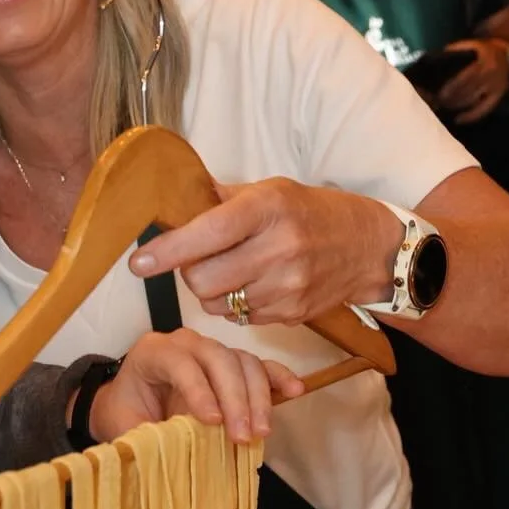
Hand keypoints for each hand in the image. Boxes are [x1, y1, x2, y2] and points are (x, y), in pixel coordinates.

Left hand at [91, 323, 301, 444]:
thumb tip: (165, 454)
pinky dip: (278, 377)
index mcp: (153, 352)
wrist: (131, 402)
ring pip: (243, 362)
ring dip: (257, 397)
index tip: (212, 422)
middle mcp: (186, 343)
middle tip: (242, 436)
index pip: (180, 362)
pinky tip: (295, 391)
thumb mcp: (124, 426)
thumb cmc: (127, 412)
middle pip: (218, 359)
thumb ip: (143, 436)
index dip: (198, 390)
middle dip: (234, 398)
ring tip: (261, 432)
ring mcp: (213, 351)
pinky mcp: (233, 365)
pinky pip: (260, 366)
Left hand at [126, 180, 401, 329]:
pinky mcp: (292, 314)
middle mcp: (279, 248)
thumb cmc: (311, 212)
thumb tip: (172, 200)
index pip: (206, 233)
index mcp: (267, 208)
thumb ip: (221, 199)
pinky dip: (237, 305)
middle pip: (202, 279)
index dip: (168, 251)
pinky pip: (240, 318)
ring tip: (234, 270)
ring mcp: (287, 286)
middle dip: (190, 273)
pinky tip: (256, 285)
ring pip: (217, 304)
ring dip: (213, 291)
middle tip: (200, 259)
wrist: (369, 247)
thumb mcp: (271, 190)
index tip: (139, 264)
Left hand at [435, 38, 508, 123]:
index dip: (452, 87)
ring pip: (473, 101)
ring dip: (457, 106)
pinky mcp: (499, 96)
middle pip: (468, 91)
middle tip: (438, 102)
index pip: (465, 78)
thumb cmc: (485, 49)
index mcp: (483, 62)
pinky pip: (485, 109)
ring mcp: (496, 87)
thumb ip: (457, 49)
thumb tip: (439, 57)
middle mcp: (490, 76)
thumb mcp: (473, 44)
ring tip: (444, 107)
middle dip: (452, 98)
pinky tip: (459, 120)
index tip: (440, 94)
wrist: (507, 54)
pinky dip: (471, 116)